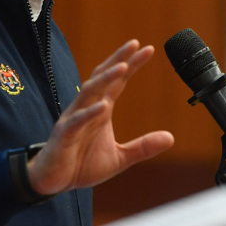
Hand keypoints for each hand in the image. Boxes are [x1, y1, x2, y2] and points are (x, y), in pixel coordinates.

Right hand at [26, 40, 174, 195]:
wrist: (54, 181)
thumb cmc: (82, 164)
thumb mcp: (119, 158)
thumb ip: (143, 147)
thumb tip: (171, 138)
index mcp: (101, 109)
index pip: (117, 81)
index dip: (131, 64)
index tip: (147, 49)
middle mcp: (87, 107)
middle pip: (103, 77)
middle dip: (118, 60)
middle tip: (135, 44)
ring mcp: (74, 118)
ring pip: (89, 92)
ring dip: (105, 79)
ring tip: (122, 67)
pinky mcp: (64, 134)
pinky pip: (78, 120)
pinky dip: (90, 113)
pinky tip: (103, 107)